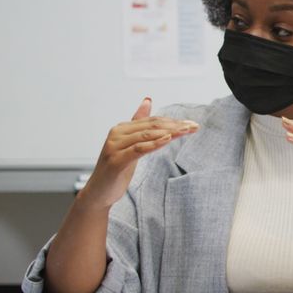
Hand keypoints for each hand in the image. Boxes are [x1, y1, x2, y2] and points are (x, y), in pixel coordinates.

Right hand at [79, 98, 198, 209]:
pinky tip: (167, 139)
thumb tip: (148, 100)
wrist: (98, 192)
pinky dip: (154, 143)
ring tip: (186, 131)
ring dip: (169, 132)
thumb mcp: (131, 144)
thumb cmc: (116, 169)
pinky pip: (138, 149)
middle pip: (151, 126)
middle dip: (175, 125)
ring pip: (146, 135)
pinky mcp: (116, 161)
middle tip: (193, 126)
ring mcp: (115, 147)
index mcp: (122, 129)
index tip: (191, 124)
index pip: (152, 121)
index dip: (173, 121)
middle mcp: (117, 134)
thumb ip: (139, 124)